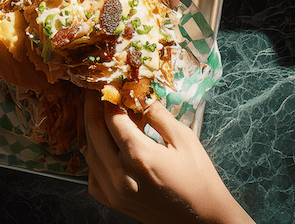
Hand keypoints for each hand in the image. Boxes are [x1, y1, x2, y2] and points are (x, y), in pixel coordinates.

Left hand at [82, 91, 253, 223]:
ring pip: (89, 150)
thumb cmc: (200, 180)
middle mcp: (121, 174)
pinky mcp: (113, 202)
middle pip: (93, 130)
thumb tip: (138, 94)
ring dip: (91, 129)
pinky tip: (104, 147)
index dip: (109, 96)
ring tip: (99, 115)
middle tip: (95, 93)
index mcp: (139, 155)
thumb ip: (157, 113)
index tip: (110, 84)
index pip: (111, 116)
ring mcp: (114, 191)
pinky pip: (92, 173)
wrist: (205, 221)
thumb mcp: (184, 139)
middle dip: (92, 106)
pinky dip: (93, 156)